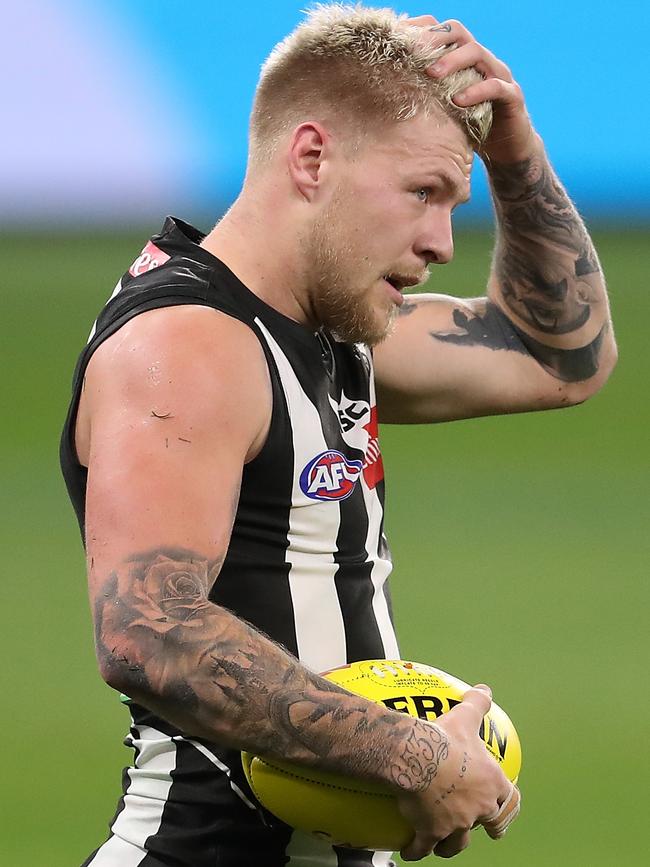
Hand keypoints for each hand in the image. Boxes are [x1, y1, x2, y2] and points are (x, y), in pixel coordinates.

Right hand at [396, 685, 520, 859]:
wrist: (419, 758)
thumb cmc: (445, 737)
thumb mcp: (465, 716)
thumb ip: (477, 704)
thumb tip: (484, 690)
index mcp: (491, 782)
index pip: (509, 801)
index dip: (508, 808)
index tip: (504, 813)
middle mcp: (478, 807)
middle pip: (487, 824)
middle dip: (485, 828)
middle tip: (478, 830)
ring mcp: (456, 823)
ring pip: (457, 843)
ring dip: (450, 844)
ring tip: (441, 844)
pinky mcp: (431, 832)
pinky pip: (423, 848)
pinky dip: (416, 851)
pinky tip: (409, 852)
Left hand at [406, 15, 536, 163]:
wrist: (506, 149)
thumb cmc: (469, 127)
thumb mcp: (442, 108)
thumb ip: (425, 95)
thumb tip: (386, 94)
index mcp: (463, 59)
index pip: (442, 31)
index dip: (421, 29)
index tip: (398, 37)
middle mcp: (481, 60)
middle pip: (458, 32)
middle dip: (434, 38)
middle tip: (412, 52)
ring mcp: (499, 75)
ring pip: (476, 52)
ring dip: (452, 61)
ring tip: (432, 74)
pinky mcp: (512, 96)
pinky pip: (495, 87)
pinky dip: (476, 91)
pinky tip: (458, 101)